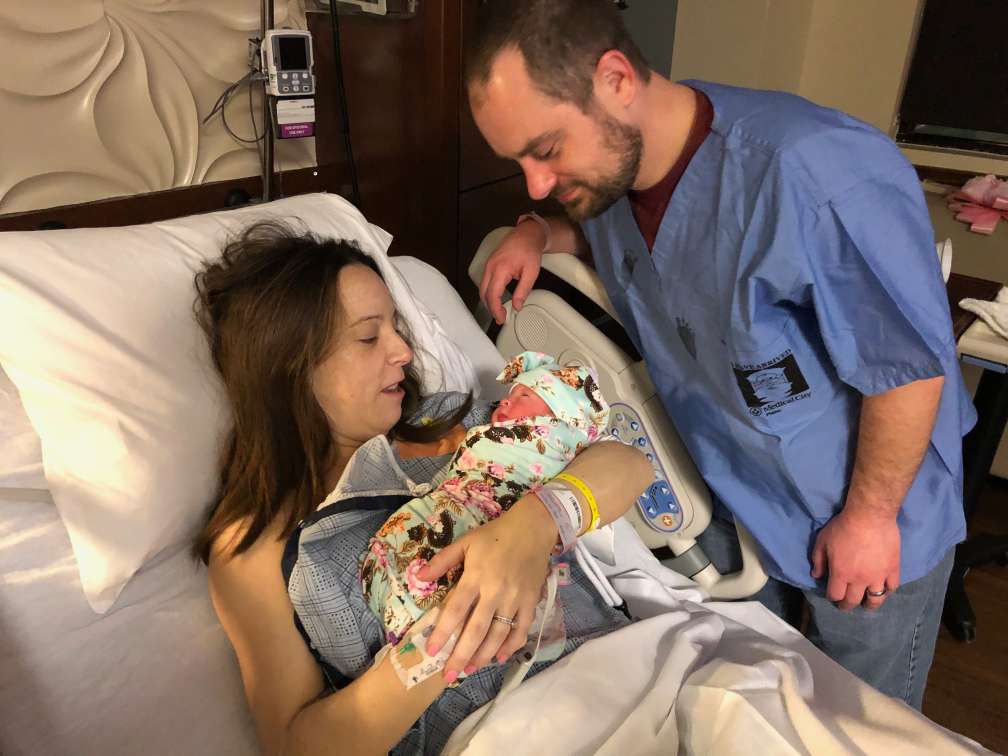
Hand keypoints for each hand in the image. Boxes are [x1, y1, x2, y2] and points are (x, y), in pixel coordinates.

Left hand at [416, 496, 557, 680]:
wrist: (533, 529)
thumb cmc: (495, 535)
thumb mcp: (465, 542)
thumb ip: (442, 561)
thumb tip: (418, 577)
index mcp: (476, 577)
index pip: (456, 610)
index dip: (443, 632)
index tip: (432, 651)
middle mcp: (495, 592)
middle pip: (476, 630)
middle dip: (461, 655)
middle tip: (448, 676)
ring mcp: (515, 599)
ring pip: (498, 635)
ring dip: (483, 656)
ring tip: (468, 670)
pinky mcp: (531, 603)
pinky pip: (521, 629)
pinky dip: (511, 646)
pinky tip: (498, 658)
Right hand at [479, 224, 544, 325]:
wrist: (527, 234)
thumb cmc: (529, 250)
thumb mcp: (531, 272)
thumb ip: (523, 290)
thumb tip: (517, 305)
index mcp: (501, 269)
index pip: (493, 294)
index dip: (495, 309)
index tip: (501, 318)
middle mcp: (491, 267)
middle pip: (484, 293)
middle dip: (490, 308)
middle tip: (500, 317)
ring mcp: (489, 265)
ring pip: (483, 288)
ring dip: (488, 300)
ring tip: (498, 310)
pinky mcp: (490, 264)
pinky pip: (485, 281)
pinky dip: (488, 292)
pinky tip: (496, 298)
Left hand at [811, 506, 900, 610]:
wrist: (869, 516)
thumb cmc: (843, 527)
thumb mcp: (822, 541)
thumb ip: (818, 560)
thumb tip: (816, 575)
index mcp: (841, 574)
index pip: (835, 595)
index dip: (832, 597)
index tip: (832, 596)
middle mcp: (859, 580)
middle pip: (853, 601)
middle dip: (847, 605)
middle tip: (846, 604)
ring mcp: (878, 577)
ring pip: (875, 600)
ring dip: (869, 605)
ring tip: (866, 603)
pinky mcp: (893, 569)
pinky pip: (892, 588)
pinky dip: (887, 591)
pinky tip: (882, 589)